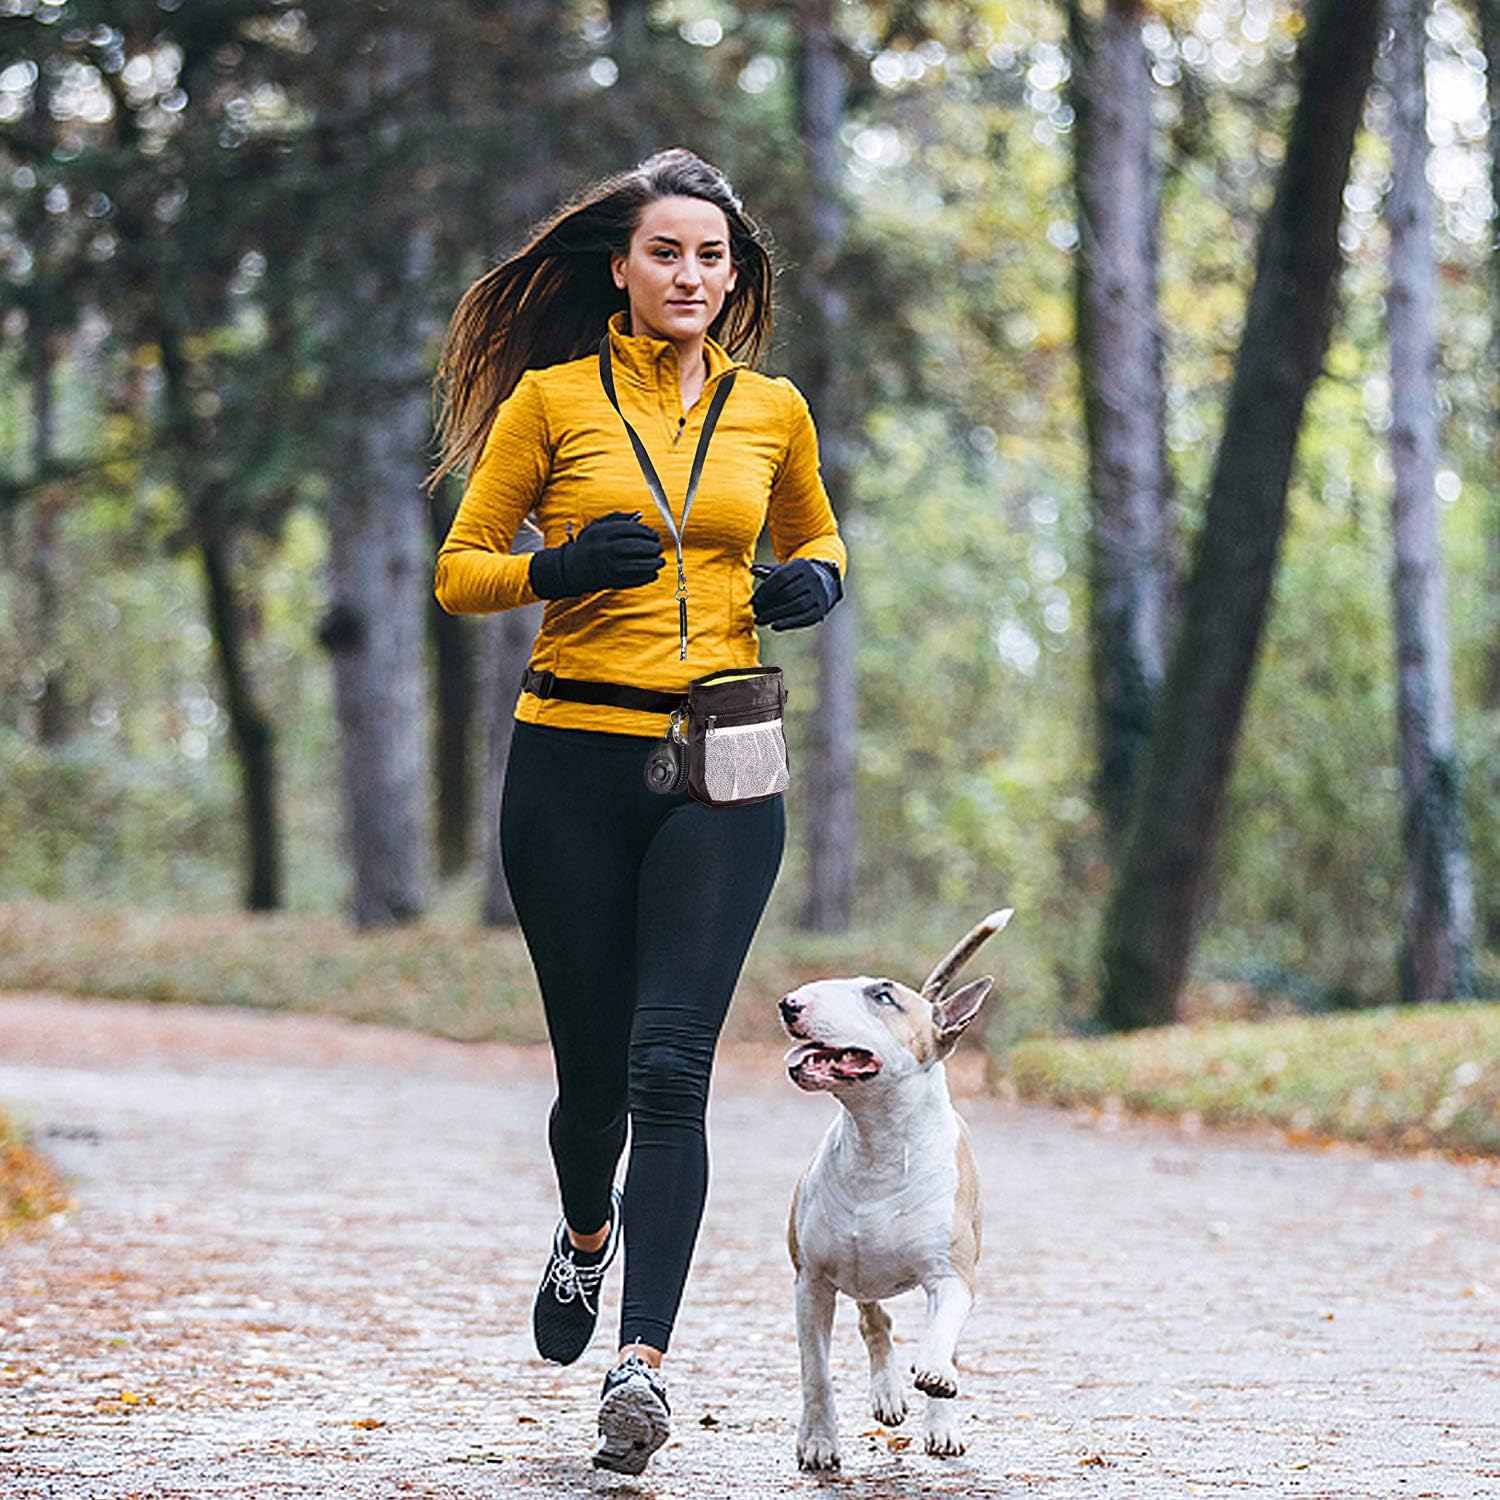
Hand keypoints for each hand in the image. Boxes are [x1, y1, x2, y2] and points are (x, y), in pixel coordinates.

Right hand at [529, 510, 663, 597]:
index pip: (630, 530)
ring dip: (653, 563)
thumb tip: (640, 516)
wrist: (573, 568)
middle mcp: (604, 549)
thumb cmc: (589, 544)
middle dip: (652, 548)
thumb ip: (619, 519)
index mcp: (601, 533)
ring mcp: (608, 567)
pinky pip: (634, 579)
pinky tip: (652, 572)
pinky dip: (647, 577)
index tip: (655, 536)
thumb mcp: (599, 526)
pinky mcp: (611, 581)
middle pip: (635, 547)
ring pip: (636, 565)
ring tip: (660, 561)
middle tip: (658, 548)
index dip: (647, 532)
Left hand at [750, 557, 841, 629]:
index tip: (754, 601)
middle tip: (755, 612)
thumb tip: (752, 569)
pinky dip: (788, 623)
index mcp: (801, 565)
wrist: (826, 583)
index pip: (780, 577)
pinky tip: (774, 626)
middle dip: (768, 604)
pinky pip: (804, 618)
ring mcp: (819, 594)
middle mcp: (813, 578)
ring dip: (775, 615)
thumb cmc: (798, 577)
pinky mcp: (821, 610)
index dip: (765, 590)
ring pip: (796, 606)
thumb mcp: (786, 570)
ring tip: (760, 620)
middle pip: (787, 593)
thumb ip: (770, 571)